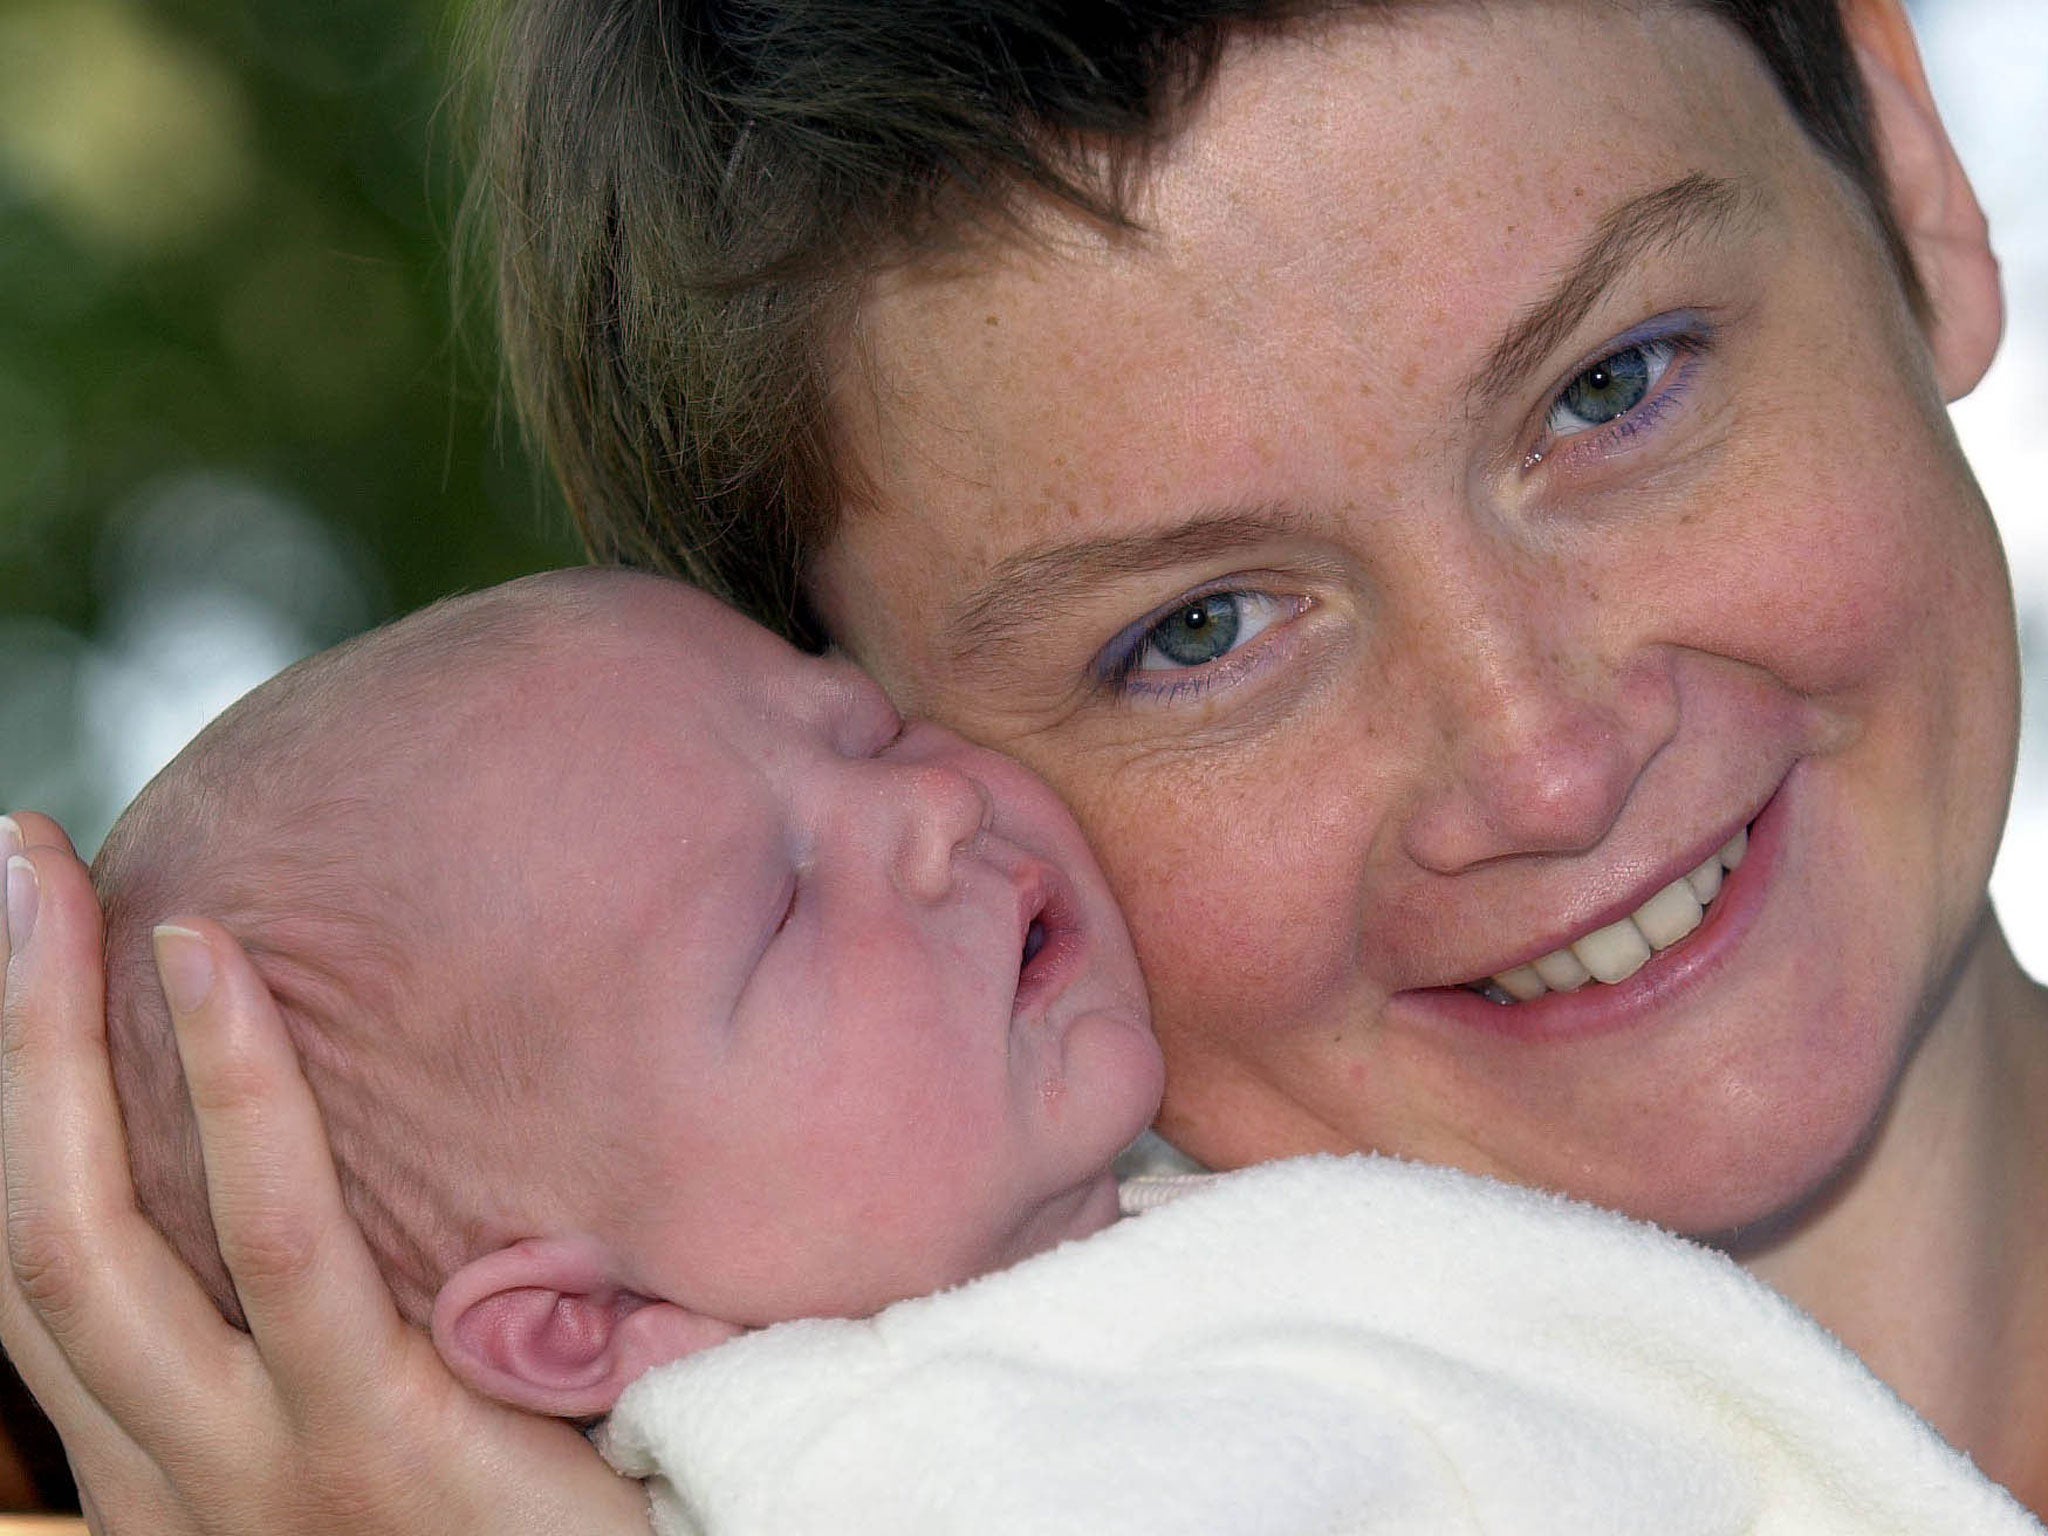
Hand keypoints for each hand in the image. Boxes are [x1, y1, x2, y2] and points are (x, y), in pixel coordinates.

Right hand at [0, 814, 650, 1535]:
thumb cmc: (532, 1523)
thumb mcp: (394, 1426)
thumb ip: (344, 1327)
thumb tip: (369, 1148)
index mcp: (172, 1468)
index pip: (48, 1276)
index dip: (20, 1116)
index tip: (26, 976)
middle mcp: (175, 1477)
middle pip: (31, 1232)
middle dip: (1, 1045)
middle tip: (13, 869)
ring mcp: (255, 1470)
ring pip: (91, 1235)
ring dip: (45, 1040)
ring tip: (50, 873)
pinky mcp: (371, 1447)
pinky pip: (281, 1243)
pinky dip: (231, 1094)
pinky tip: (213, 967)